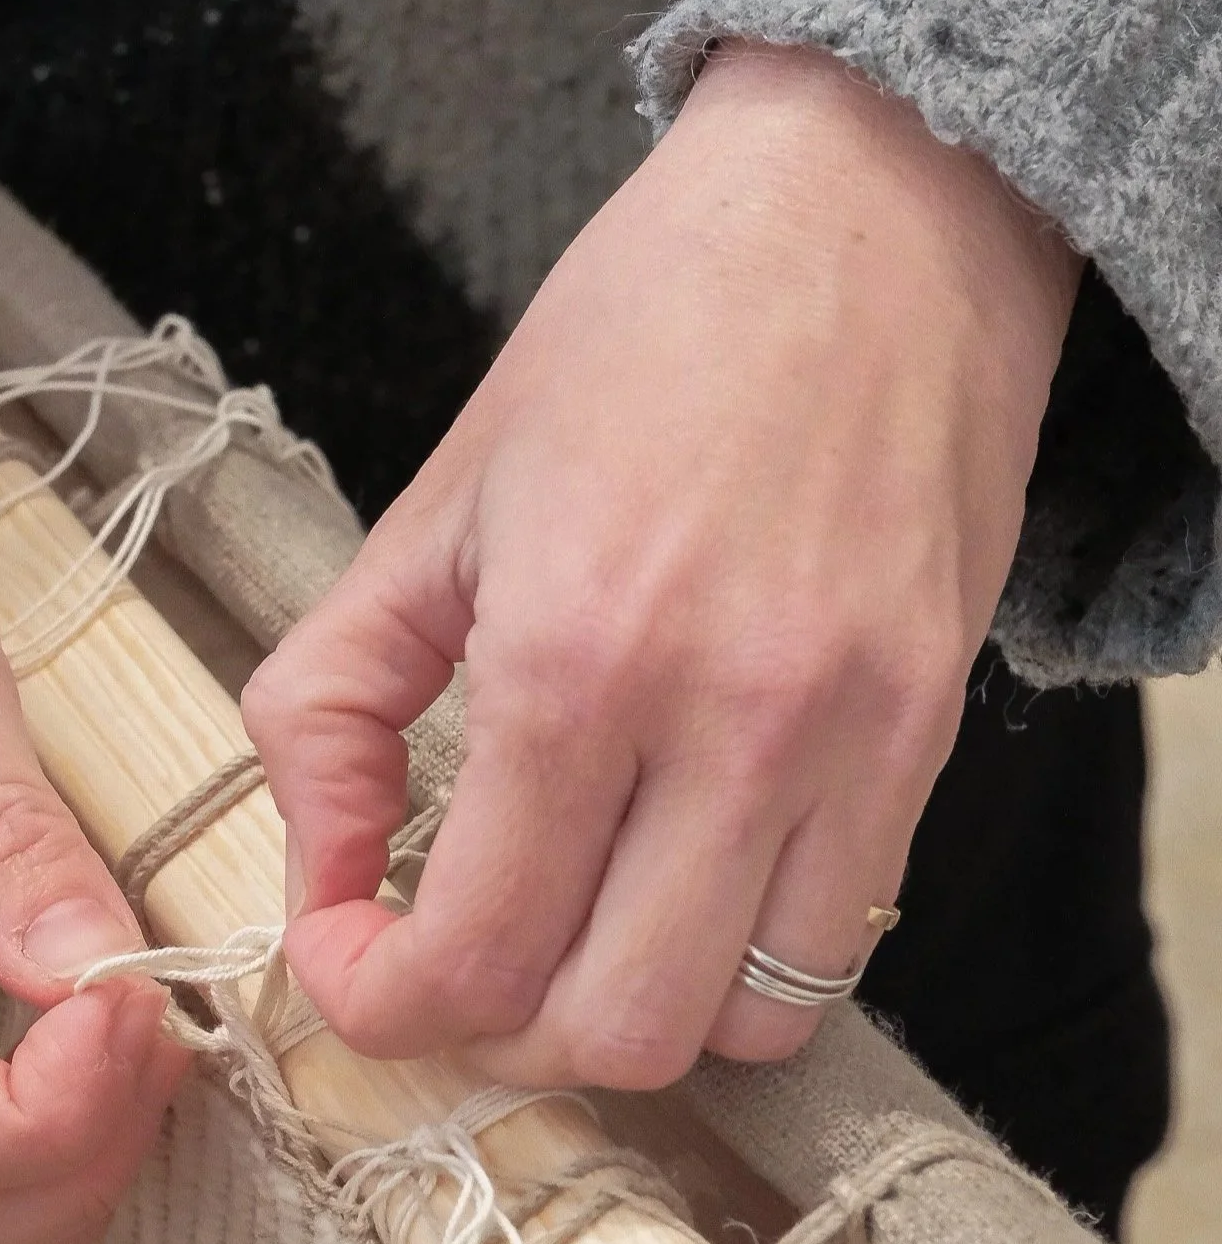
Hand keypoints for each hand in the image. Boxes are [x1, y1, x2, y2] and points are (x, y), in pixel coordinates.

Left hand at [242, 44, 1081, 1088]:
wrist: (868, 210)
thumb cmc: (637, 333)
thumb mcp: (436, 501)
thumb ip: (331, 699)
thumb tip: (313, 875)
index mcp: (571, 659)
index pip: (469, 956)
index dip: (376, 1007)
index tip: (348, 960)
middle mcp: (727, 727)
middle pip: (603, 1031)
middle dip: (493, 1034)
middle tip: (448, 956)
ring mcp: (850, 744)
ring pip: (733, 1025)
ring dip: (620, 1015)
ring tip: (567, 926)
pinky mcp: (929, 736)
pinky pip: (836, 951)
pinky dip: (737, 966)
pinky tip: (675, 882)